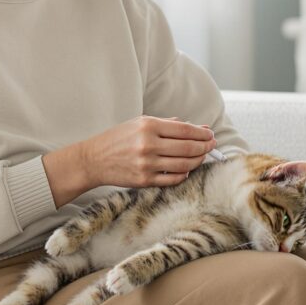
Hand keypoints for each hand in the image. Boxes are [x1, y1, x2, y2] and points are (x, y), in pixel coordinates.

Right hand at [80, 116, 216, 187]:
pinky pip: (173, 179)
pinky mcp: (144, 180)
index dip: (201, 133)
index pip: (184, 129)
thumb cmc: (119, 139)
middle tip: (212, 145)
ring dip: (197, 161)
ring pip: (184, 165)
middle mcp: (148, 144)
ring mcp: (147, 164)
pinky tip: (187, 169)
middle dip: (204, 147)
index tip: (210, 134)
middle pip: (188, 147)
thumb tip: (198, 128)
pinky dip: (184, 174)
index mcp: (148, 126)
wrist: (94, 160)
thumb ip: (168, 124)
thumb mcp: (140, 123)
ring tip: (201, 156)